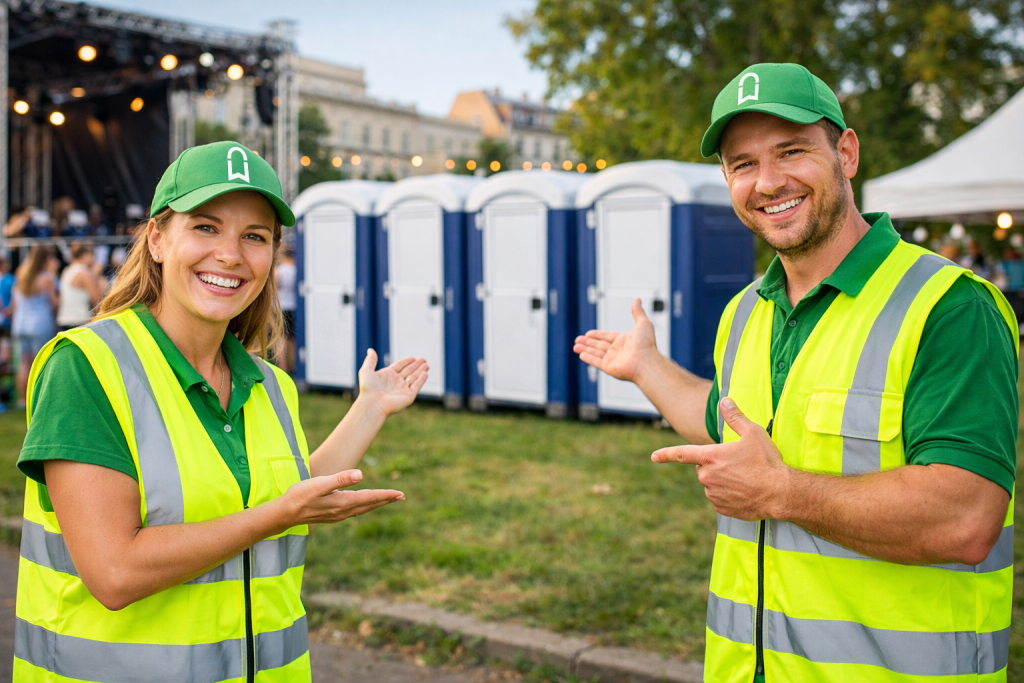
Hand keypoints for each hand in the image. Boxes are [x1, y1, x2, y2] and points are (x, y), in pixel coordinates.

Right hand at [280, 469, 403, 527]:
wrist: (284, 514)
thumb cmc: (300, 495)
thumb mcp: (320, 483)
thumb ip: (340, 479)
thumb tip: (360, 474)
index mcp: (343, 502)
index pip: (370, 497)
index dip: (386, 495)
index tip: (400, 494)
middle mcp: (343, 511)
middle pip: (370, 505)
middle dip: (386, 500)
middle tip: (401, 497)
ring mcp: (338, 515)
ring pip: (363, 509)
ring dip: (376, 504)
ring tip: (388, 500)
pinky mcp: (332, 516)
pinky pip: (354, 511)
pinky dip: (364, 507)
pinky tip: (364, 506)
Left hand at [358, 349, 427, 416]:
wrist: (373, 404)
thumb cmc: (368, 389)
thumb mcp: (366, 371)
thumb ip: (370, 360)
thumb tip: (370, 349)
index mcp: (387, 375)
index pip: (399, 366)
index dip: (406, 361)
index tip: (413, 358)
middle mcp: (396, 382)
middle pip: (408, 371)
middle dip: (416, 365)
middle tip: (423, 360)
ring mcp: (402, 389)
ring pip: (414, 378)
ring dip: (420, 371)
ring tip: (427, 365)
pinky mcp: (408, 396)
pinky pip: (416, 386)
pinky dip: (421, 380)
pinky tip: (425, 373)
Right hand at [573, 299, 659, 382]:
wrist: (646, 361)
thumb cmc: (647, 345)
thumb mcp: (643, 324)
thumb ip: (638, 312)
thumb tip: (638, 300)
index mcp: (625, 341)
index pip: (608, 336)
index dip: (597, 335)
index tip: (588, 333)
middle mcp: (619, 351)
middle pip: (600, 345)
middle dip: (588, 342)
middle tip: (578, 339)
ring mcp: (614, 360)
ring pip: (596, 353)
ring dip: (585, 349)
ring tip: (575, 346)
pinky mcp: (610, 368)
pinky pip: (596, 362)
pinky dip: (588, 358)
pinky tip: (581, 354)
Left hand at [651, 398, 790, 519]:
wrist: (781, 493)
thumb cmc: (767, 462)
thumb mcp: (753, 433)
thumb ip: (735, 417)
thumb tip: (724, 401)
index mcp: (710, 457)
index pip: (681, 454)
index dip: (665, 454)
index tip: (653, 457)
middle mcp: (707, 477)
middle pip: (704, 468)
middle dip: (715, 464)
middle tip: (738, 463)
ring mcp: (713, 494)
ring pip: (712, 484)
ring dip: (723, 480)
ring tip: (745, 478)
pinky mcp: (722, 508)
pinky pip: (720, 499)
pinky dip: (729, 495)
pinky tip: (745, 491)